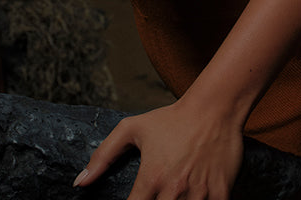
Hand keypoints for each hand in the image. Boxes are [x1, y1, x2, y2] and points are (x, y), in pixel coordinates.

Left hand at [74, 97, 244, 199]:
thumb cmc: (171, 119)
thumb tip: (79, 182)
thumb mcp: (132, 129)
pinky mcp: (221, 194)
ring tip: (173, 196)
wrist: (213, 108)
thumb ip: (103, 155)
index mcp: (152, 177)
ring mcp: (200, 193)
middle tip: (156, 197)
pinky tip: (193, 196)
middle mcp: (174, 189)